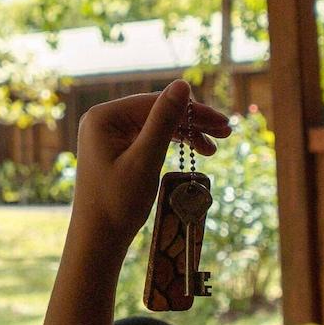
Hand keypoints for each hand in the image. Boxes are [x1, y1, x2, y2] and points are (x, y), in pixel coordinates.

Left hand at [70, 80, 231, 242]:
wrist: (97, 240)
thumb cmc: (117, 203)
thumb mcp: (146, 160)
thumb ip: (164, 121)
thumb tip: (183, 84)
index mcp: (104, 117)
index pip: (156, 103)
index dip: (192, 110)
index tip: (223, 122)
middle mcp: (103, 121)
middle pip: (157, 112)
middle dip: (192, 122)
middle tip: (225, 133)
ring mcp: (108, 136)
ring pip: (156, 126)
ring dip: (185, 134)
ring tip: (212, 148)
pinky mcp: (115, 150)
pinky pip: (149, 139)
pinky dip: (171, 144)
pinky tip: (193, 150)